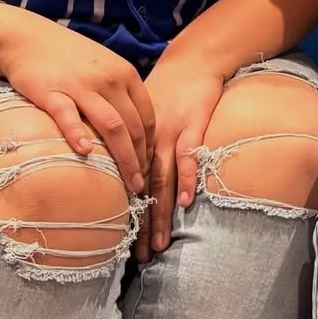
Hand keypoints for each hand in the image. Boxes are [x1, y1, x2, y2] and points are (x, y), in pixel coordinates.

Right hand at [1, 21, 154, 193]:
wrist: (28, 38)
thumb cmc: (69, 57)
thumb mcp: (105, 67)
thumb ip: (121, 93)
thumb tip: (136, 129)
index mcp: (126, 74)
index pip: (147, 117)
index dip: (151, 146)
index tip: (149, 168)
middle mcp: (109, 80)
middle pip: (133, 126)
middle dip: (141, 159)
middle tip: (142, 187)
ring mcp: (82, 86)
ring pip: (111, 126)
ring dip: (123, 157)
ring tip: (127, 183)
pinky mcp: (53, 92)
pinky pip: (69, 116)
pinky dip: (78, 135)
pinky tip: (85, 153)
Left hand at [138, 54, 225, 257]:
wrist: (193, 60)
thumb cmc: (170, 89)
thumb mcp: (144, 116)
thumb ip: (136, 144)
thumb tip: (123, 174)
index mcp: (134, 141)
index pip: (128, 185)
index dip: (127, 216)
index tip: (125, 246)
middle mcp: (148, 141)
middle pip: (142, 189)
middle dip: (142, 225)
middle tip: (141, 258)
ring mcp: (170, 133)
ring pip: (161, 179)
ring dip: (160, 213)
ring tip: (160, 244)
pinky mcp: (192, 124)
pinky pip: (188, 155)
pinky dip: (186, 178)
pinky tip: (185, 201)